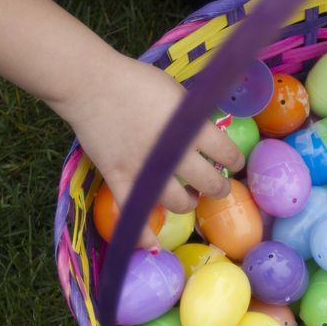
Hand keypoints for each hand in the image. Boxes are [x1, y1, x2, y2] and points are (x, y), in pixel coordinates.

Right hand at [54, 53, 243, 249]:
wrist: (93, 85)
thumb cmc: (136, 82)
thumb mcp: (177, 93)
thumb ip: (193, 118)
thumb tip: (206, 133)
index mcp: (191, 129)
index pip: (226, 153)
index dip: (233, 160)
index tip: (232, 162)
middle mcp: (174, 154)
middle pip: (208, 183)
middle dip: (217, 187)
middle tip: (215, 186)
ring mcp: (146, 171)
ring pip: (178, 203)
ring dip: (187, 203)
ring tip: (187, 199)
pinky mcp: (121, 180)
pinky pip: (133, 212)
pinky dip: (142, 232)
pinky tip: (152, 243)